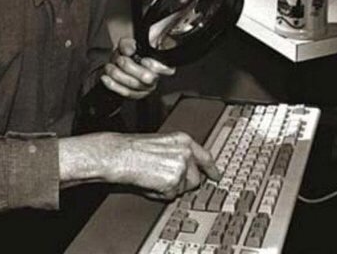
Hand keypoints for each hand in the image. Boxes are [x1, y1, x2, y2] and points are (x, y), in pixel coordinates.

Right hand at [58, 131, 220, 198]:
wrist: (120, 155)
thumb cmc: (134, 149)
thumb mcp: (163, 144)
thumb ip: (179, 153)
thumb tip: (188, 169)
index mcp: (184, 140)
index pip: (205, 157)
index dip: (212, 169)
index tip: (216, 176)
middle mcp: (186, 152)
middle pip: (196, 178)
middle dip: (183, 182)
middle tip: (165, 178)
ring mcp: (181, 167)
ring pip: (185, 188)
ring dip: (172, 188)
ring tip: (155, 177)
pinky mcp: (173, 181)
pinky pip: (172, 195)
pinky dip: (161, 193)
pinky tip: (150, 182)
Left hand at [101, 37, 174, 98]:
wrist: (119, 65)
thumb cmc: (128, 54)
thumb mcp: (128, 44)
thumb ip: (128, 44)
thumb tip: (129, 51)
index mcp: (160, 63)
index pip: (167, 68)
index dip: (155, 65)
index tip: (143, 59)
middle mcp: (156, 77)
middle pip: (148, 78)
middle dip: (130, 67)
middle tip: (121, 60)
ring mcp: (146, 88)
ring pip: (134, 85)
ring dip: (117, 74)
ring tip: (110, 67)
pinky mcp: (136, 95)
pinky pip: (125, 92)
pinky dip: (113, 84)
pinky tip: (106, 78)